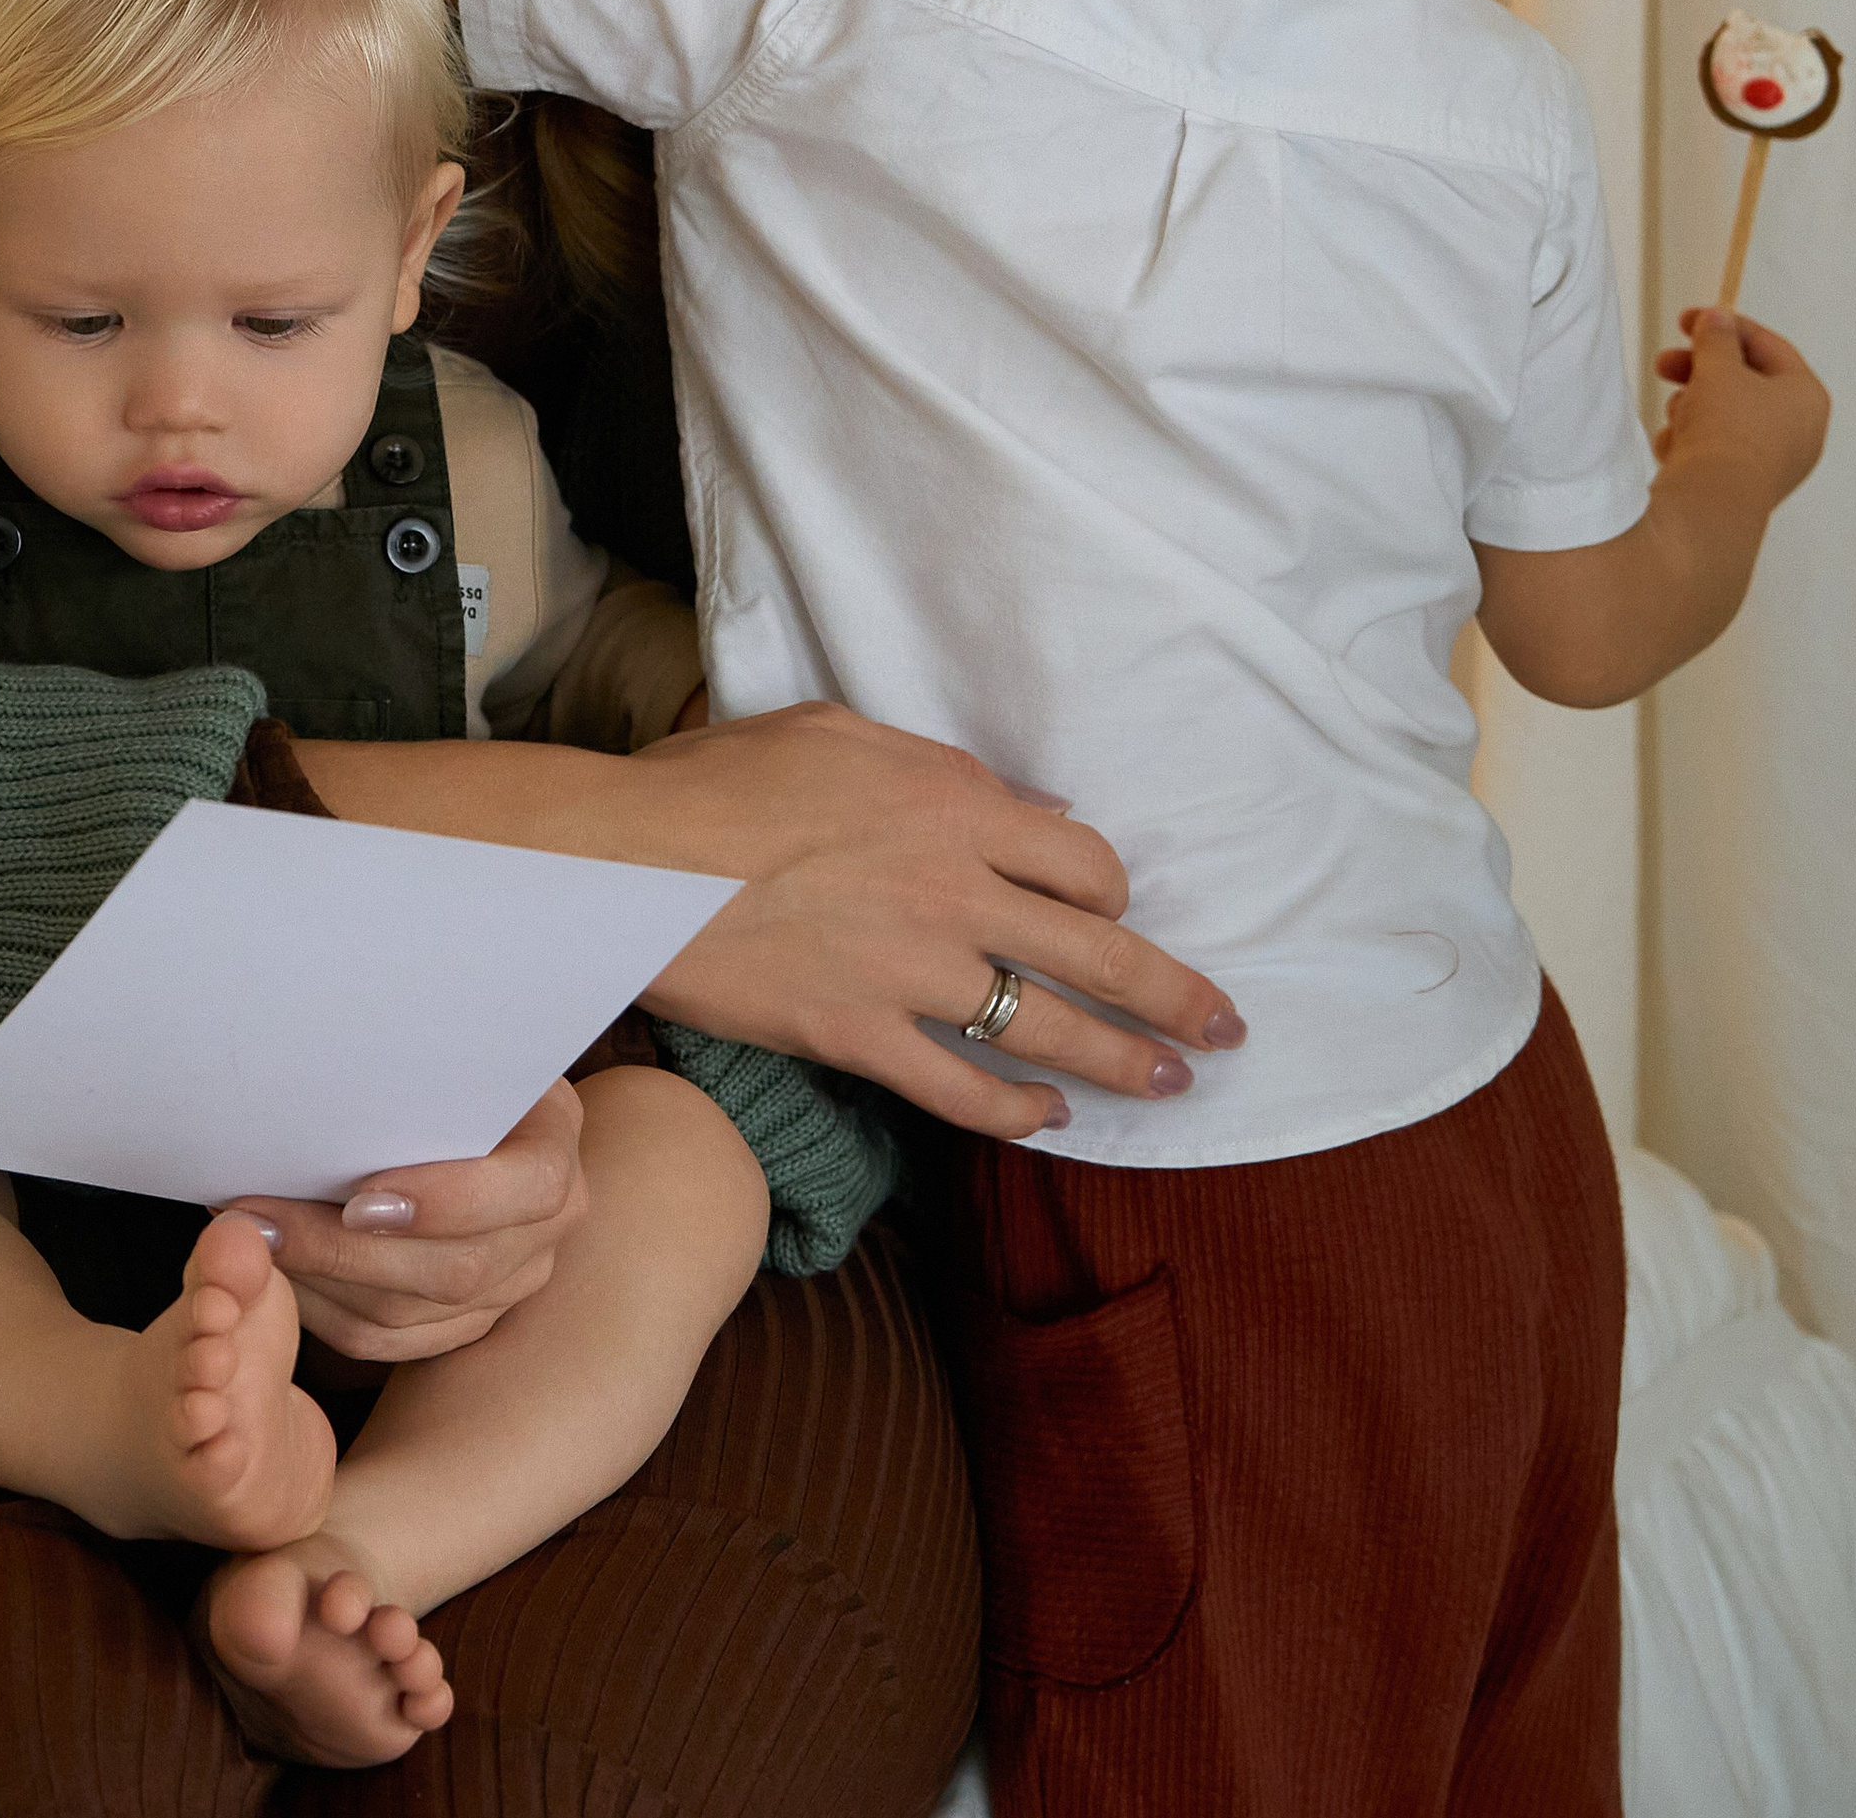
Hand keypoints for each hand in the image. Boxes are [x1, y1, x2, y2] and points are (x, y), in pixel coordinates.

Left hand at [222, 1078, 586, 1365]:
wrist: (461, 1105)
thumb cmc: (447, 1066)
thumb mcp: (452, 1050)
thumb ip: (419, 1073)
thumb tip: (333, 1078)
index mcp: (553, 1149)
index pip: (528, 1190)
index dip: (447, 1203)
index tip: (360, 1199)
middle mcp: (546, 1230)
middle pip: (456, 1269)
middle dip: (345, 1251)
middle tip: (264, 1223)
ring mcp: (508, 1285)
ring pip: (410, 1314)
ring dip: (321, 1281)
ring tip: (253, 1242)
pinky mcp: (462, 1323)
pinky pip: (387, 1341)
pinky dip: (324, 1312)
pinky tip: (277, 1274)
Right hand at [629, 703, 1245, 1137]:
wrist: (629, 860)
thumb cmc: (719, 782)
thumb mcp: (839, 733)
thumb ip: (939, 770)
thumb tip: (1021, 808)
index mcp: (954, 804)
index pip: (1085, 861)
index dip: (1114, 895)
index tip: (1118, 917)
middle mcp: (955, 889)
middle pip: (1100, 954)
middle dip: (1176, 996)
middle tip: (1225, 1028)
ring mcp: (912, 970)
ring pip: (1049, 1030)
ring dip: (1122, 1064)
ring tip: (1166, 1086)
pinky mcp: (861, 1036)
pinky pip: (963, 1089)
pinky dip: (1016, 1111)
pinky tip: (1047, 1121)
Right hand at [1652, 306, 1829, 506]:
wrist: (1714, 503)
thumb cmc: (1727, 426)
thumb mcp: (1718, 368)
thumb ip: (1717, 337)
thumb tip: (1719, 318)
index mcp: (1807, 396)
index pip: (1769, 346)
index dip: (1725, 326)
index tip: (1686, 320)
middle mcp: (1800, 431)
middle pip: (1745, 383)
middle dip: (1699, 371)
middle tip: (1662, 364)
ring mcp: (1775, 463)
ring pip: (1726, 418)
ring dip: (1693, 407)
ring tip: (1672, 413)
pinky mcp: (1747, 488)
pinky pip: (1718, 450)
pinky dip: (1693, 441)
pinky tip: (1672, 446)